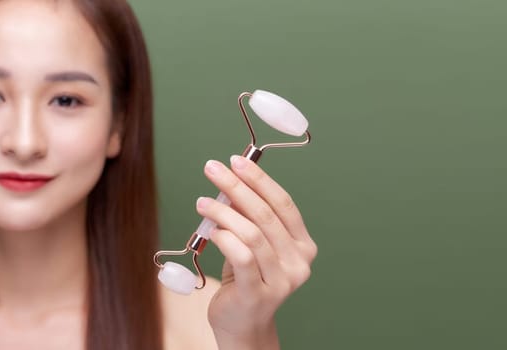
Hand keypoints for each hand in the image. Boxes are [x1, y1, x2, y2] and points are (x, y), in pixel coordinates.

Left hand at [196, 155, 317, 348]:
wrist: (242, 324)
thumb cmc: (245, 279)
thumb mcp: (252, 244)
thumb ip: (247, 218)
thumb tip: (230, 181)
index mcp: (303, 246)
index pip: (284, 204)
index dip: (260, 179)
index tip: (237, 161)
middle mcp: (299, 263)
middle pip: (266, 215)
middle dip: (237, 187)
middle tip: (213, 169)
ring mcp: (282, 281)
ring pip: (253, 234)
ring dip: (224, 212)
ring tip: (202, 202)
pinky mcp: (259, 294)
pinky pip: (242, 257)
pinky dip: (225, 238)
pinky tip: (211, 230)